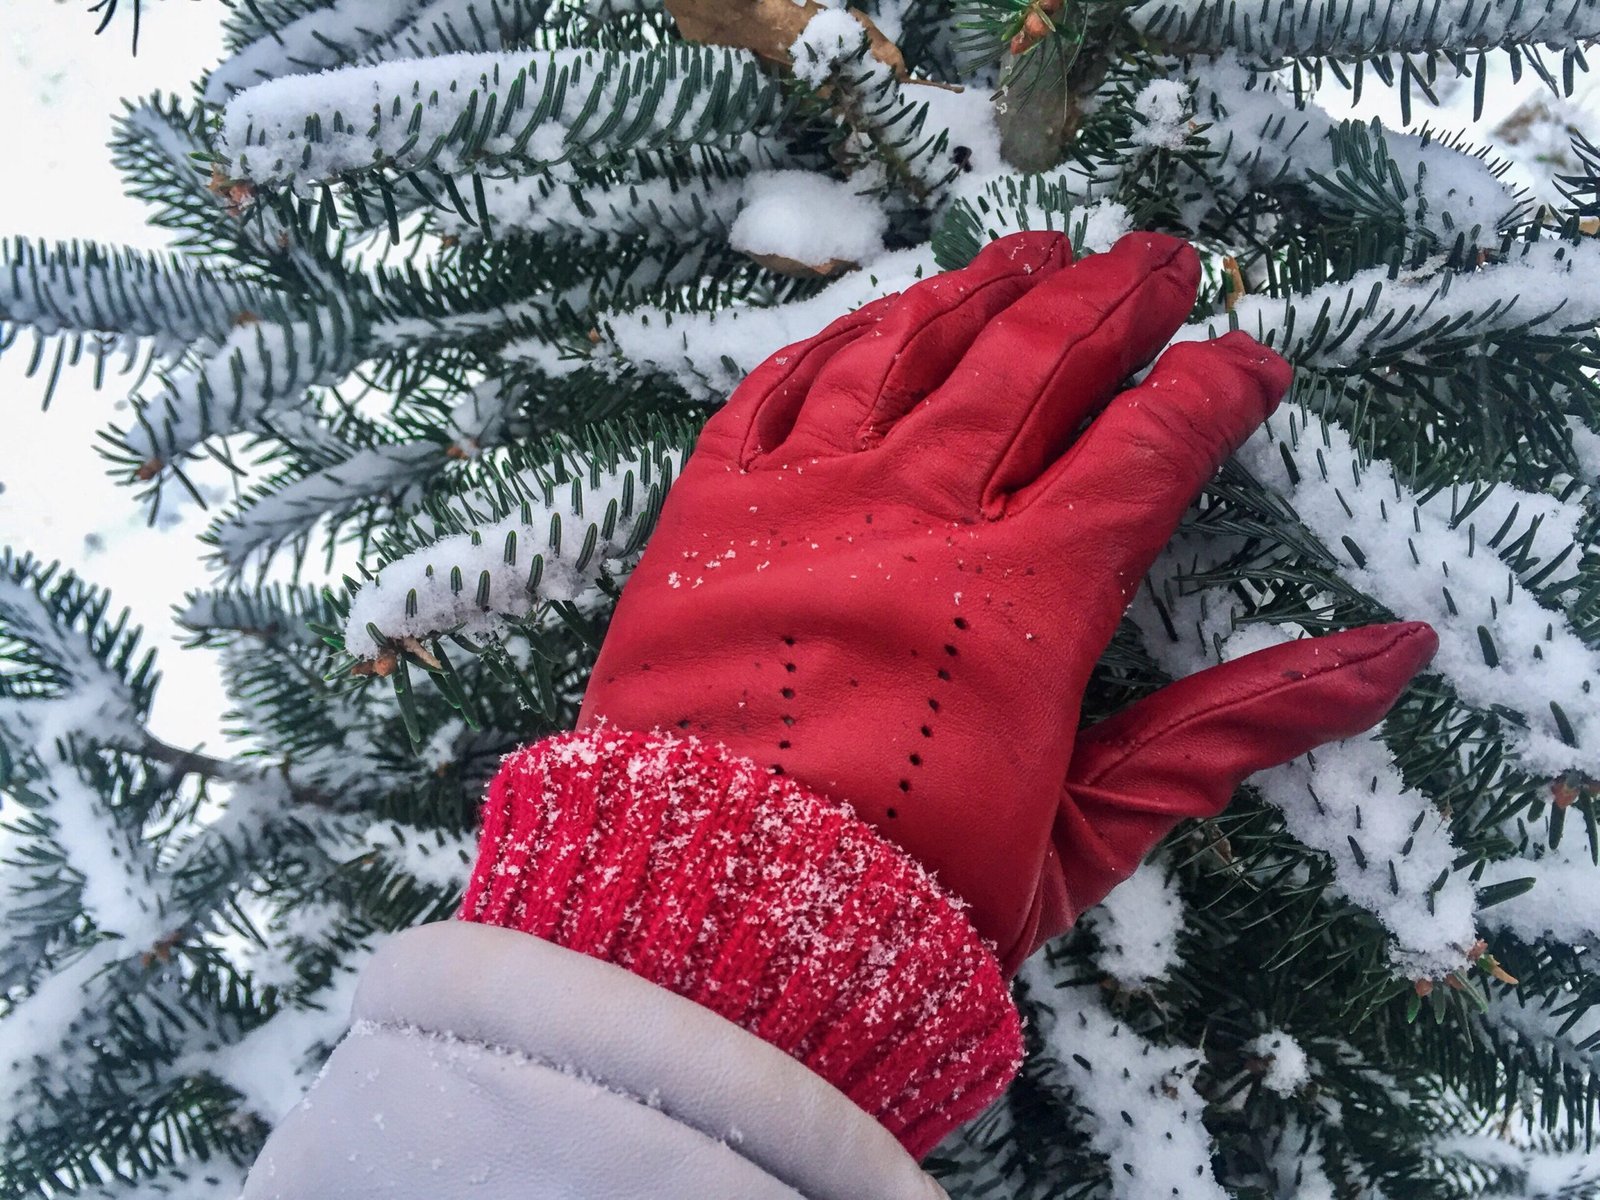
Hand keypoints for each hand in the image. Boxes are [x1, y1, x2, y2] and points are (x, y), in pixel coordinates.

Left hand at [580, 230, 1435, 970]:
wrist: (707, 920)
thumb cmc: (909, 897)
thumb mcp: (1090, 830)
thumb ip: (1232, 728)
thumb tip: (1389, 657)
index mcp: (1021, 602)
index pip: (1146, 451)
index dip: (1212, 392)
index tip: (1251, 364)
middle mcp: (913, 520)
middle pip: (1033, 363)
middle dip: (1114, 299)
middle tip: (1162, 261)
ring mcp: (802, 500)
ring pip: (909, 348)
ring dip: (985, 288)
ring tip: (1037, 252)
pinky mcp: (708, 511)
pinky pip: (780, 386)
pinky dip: (844, 340)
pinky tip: (882, 319)